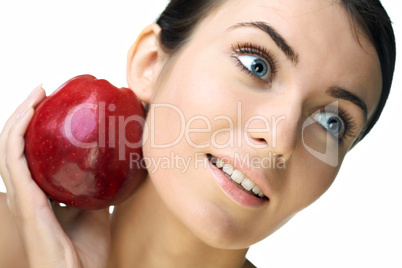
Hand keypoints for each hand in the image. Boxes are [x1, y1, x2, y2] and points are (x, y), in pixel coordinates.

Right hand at [0, 85, 110, 267]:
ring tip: (36, 92)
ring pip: (10, 146)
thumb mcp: (97, 207)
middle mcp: (26, 191)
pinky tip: (29, 114)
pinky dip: (16, 134)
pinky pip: (13, 161)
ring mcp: (22, 196)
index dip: (37, 126)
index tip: (55, 102)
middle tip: (44, 90)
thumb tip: (121, 158)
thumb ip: (100, 185)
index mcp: (40, 192)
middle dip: (26, 113)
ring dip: (19, 115)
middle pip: (18, 144)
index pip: (32, 153)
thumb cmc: (87, 248)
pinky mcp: (24, 202)